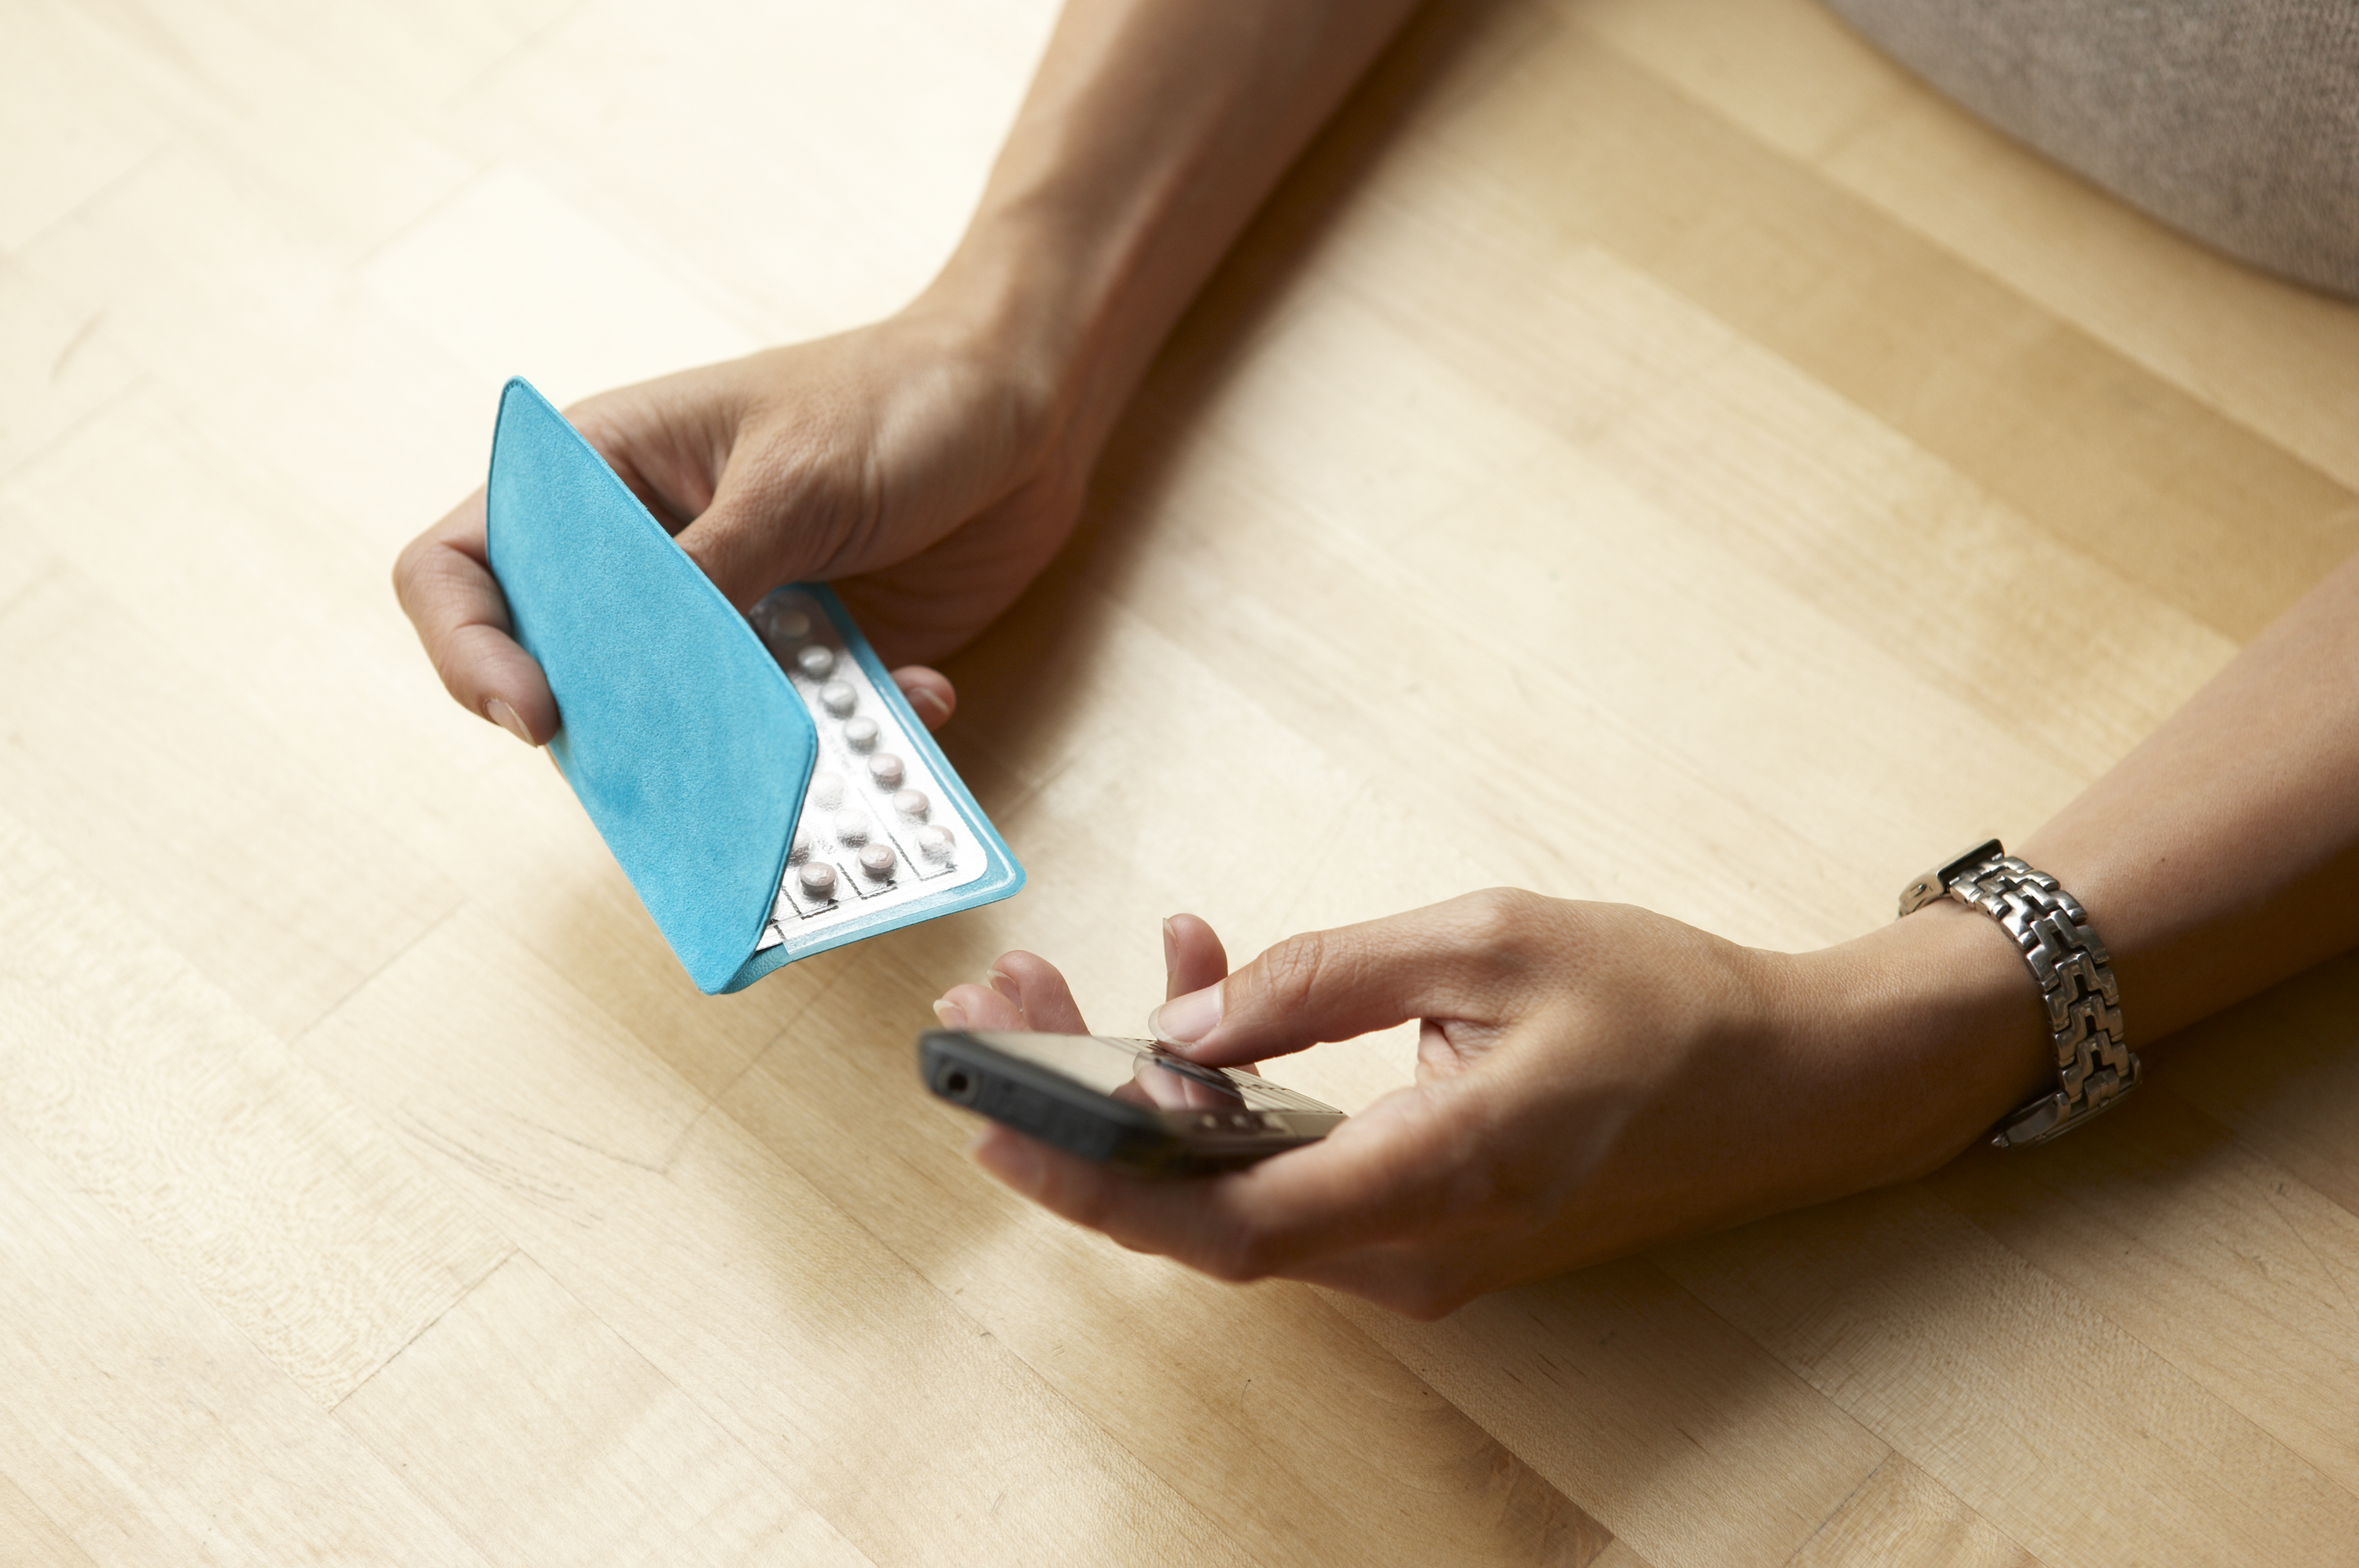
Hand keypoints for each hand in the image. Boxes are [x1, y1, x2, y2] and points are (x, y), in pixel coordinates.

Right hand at [393, 302, 1091, 743]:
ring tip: (816, 765)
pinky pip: (797, 735)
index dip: (470, 648)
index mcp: (604, 477)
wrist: (1030, 403)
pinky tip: (924, 699)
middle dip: (619, 734)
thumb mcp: (795, 481)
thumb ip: (707, 582)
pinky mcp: (810, 661)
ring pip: (685, 726)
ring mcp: (728, 616)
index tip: (536, 713)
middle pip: (567, 671)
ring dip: (749, 759)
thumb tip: (633, 683)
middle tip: (689, 773)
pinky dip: (853, 743)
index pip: (463, 566)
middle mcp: (648, 556)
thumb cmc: (901, 399)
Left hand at [933, 891, 2049, 1317]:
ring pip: (1235, 1197)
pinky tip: (1202, 994)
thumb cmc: (1660, 1004)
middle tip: (1004, 1006)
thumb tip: (1190, 1010)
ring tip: (1073, 986)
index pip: (1220, 1216)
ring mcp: (1420, 1252)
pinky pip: (1292, 1180)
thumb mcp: (1487, 941)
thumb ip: (1325, 977)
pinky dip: (1223, 1102)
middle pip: (1201, 1215)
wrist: (1787, 1083)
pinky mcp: (1425, 1227)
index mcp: (1438, 1180)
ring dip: (1143, 1098)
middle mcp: (1416, 1250)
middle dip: (1083, 1116)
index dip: (1091, 1178)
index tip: (990, 1124)